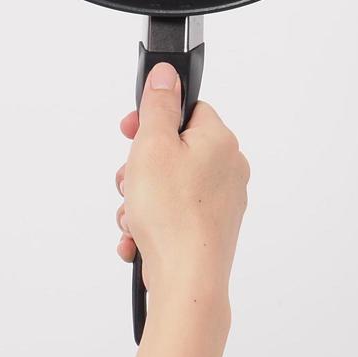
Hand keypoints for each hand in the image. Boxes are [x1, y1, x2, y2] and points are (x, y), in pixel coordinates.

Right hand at [116, 63, 249, 293]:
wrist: (188, 281)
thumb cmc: (173, 215)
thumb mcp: (153, 146)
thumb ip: (158, 107)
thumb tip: (166, 76)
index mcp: (220, 141)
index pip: (188, 111)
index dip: (153, 120)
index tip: (130, 132)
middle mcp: (229, 169)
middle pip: (173, 152)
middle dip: (140, 169)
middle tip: (129, 184)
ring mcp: (222, 203)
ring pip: (168, 188)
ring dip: (141, 201)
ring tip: (134, 218)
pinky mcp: (211, 231)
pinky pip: (173, 217)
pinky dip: (151, 226)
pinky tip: (139, 240)